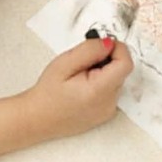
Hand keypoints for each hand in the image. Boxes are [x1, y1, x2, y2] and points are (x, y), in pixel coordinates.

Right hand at [0, 37, 133, 159]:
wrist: (36, 119)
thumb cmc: (46, 93)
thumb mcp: (65, 63)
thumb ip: (90, 50)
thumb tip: (110, 42)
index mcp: (99, 92)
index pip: (126, 63)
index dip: (117, 49)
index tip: (101, 44)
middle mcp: (108, 104)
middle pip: (121, 70)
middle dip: (107, 59)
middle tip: (83, 62)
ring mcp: (108, 111)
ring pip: (117, 79)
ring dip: (104, 71)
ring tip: (80, 76)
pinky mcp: (105, 114)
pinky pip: (112, 90)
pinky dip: (102, 82)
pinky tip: (83, 86)